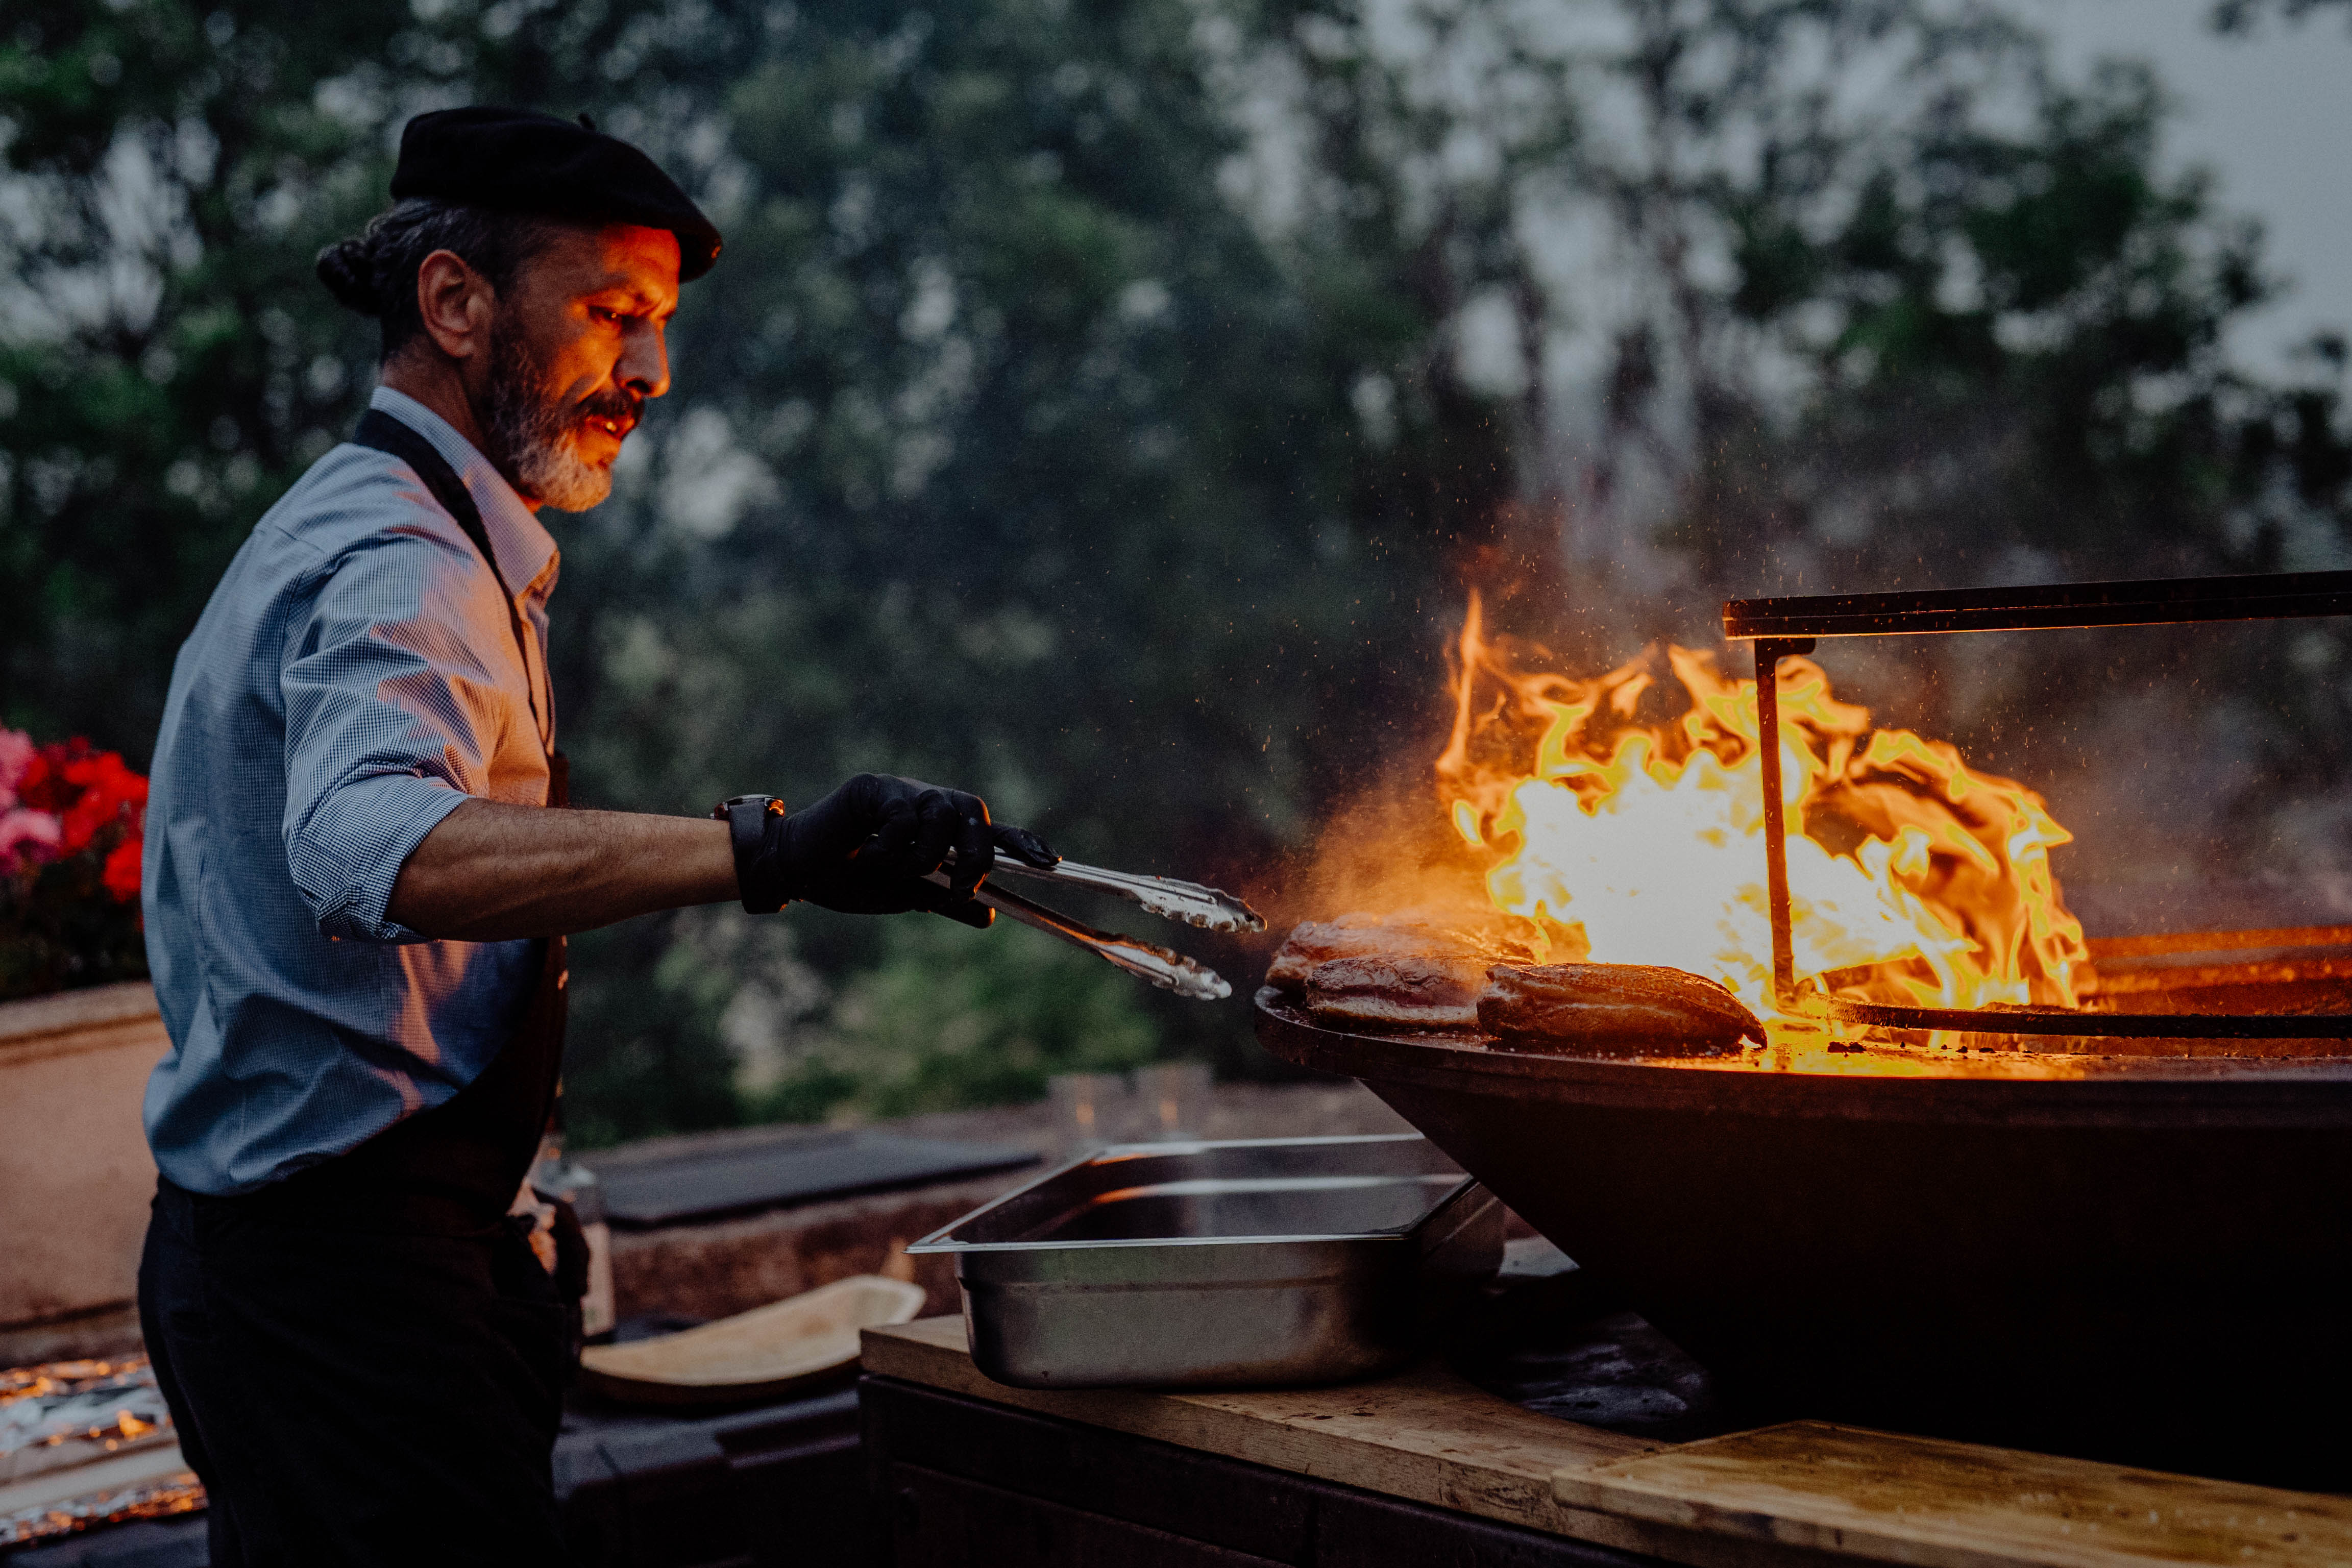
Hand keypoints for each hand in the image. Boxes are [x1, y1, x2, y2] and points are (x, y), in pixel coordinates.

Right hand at [742, 775, 1055, 926]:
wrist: (801, 872)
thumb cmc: (855, 880)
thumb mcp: (907, 895)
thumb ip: (946, 900)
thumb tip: (990, 917)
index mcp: (941, 827)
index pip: (991, 829)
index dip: (1022, 841)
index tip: (1050, 863)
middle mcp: (928, 802)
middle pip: (974, 813)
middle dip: (977, 854)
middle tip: (959, 887)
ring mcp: (901, 791)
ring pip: (941, 813)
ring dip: (925, 854)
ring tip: (894, 870)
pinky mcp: (873, 788)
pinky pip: (902, 815)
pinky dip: (889, 846)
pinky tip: (866, 856)